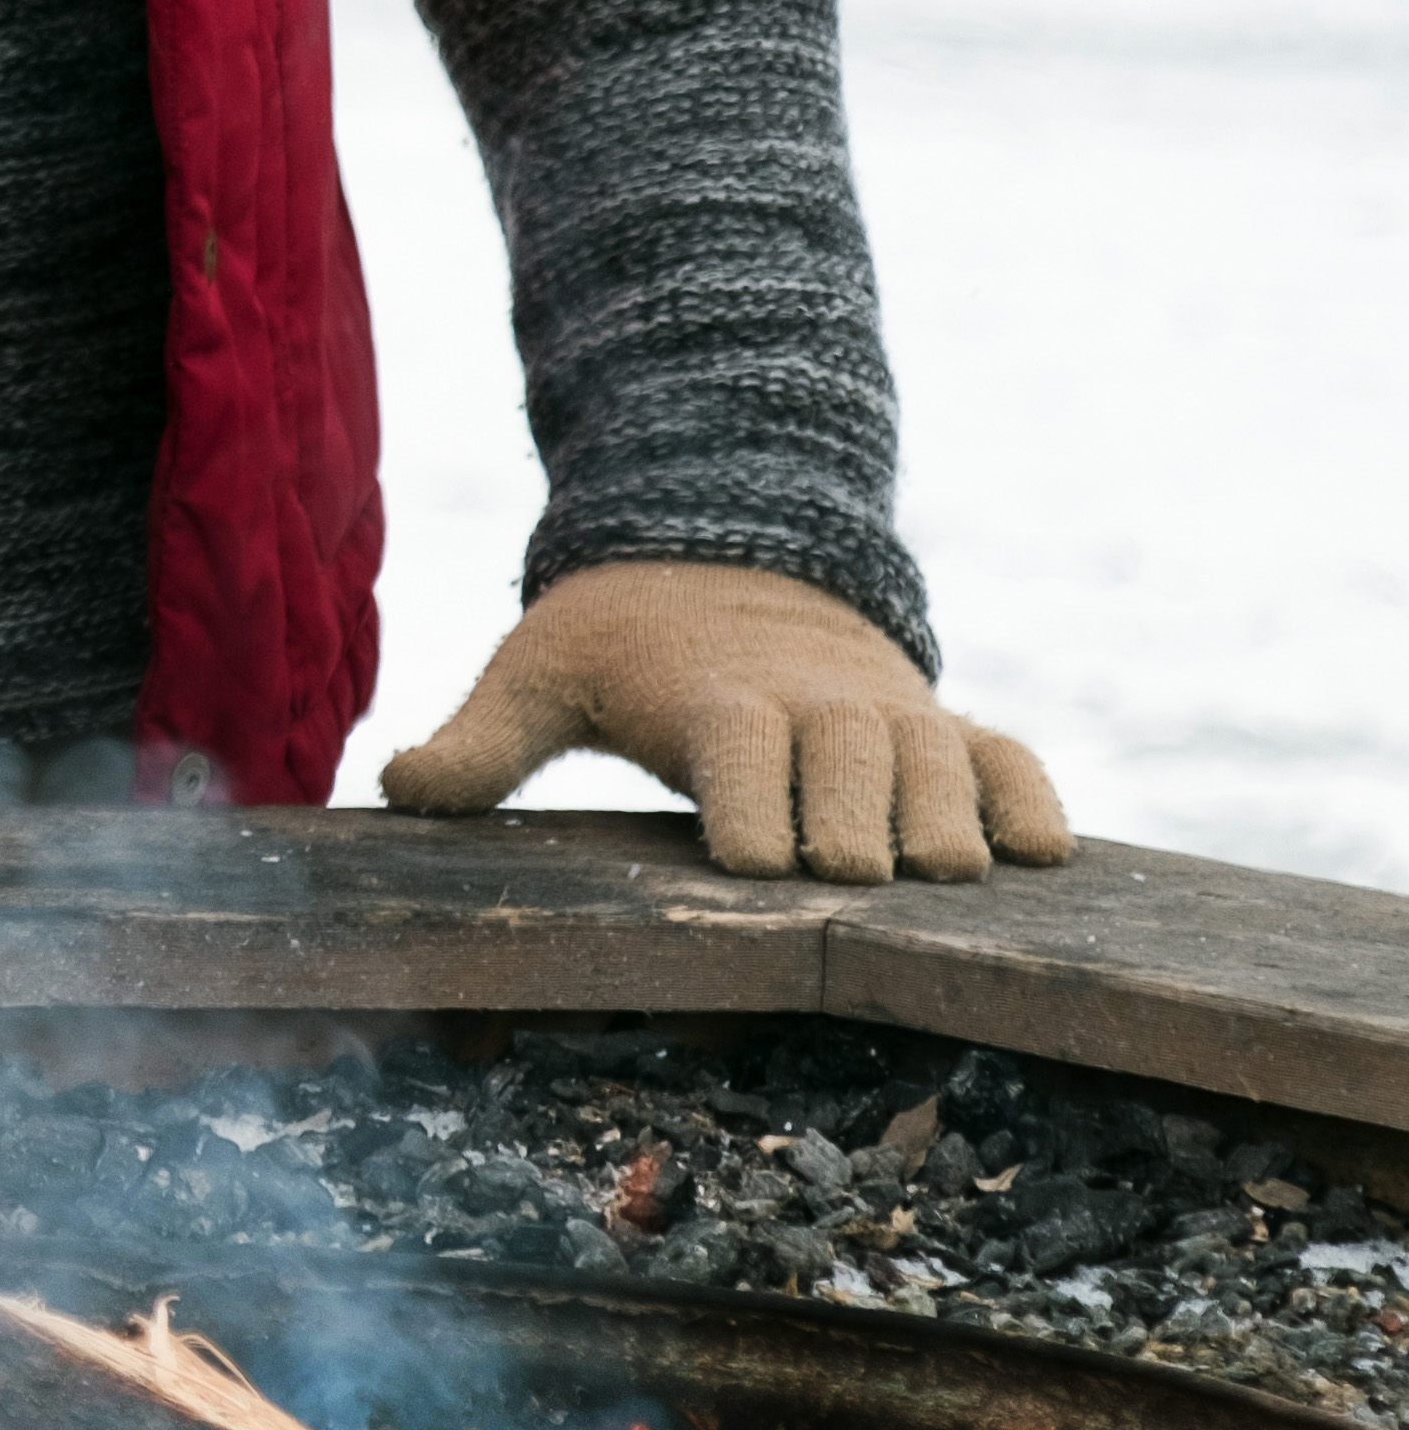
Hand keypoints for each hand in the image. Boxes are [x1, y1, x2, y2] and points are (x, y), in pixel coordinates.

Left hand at [378, 561, 1071, 884]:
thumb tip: (393, 787)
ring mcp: (888, 710)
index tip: (752, 865)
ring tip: (942, 877)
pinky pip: (1006, 755)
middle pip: (853, 762)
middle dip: (852, 827)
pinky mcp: (939, 720)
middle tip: (847, 882)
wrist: (721, 547)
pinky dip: (1027, 799)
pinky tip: (1037, 855)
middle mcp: (814, 702)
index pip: (740, 749)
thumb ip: (479, 739)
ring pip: (938, 762)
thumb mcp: (538, 670)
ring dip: (944, 820)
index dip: (750, 807)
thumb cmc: (617, 639)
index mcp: (714, 695)